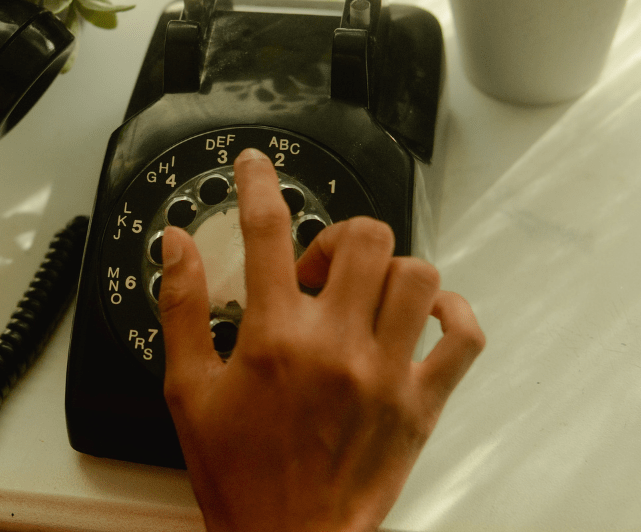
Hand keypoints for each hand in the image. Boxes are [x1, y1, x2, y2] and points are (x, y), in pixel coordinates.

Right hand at [160, 148, 483, 531]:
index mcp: (274, 339)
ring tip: (360, 294)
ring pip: (417, 275)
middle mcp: (336, 347)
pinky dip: (452, 311)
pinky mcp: (421, 403)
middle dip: (336, 238)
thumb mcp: (188, 389)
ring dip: (387, 269)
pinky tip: (423, 314)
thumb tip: (176, 245)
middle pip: (364, 239)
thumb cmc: (239, 476)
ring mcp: (386, 374)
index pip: (267, 231)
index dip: (260, 182)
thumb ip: (183, 307)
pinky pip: (464, 337)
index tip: (256, 165)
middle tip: (313, 270)